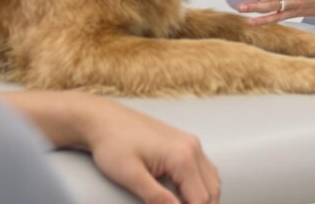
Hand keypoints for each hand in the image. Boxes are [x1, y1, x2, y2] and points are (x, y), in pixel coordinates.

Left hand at [0, 90, 219, 203]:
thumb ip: (156, 197)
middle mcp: (191, 147)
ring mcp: (189, 142)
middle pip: (211, 192)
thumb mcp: (130, 175)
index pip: (200, 200)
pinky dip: (203, 186)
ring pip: (212, 180)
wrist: (103, 119)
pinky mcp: (184, 141)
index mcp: (181, 156)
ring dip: (205, 199)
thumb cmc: (112, 144)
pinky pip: (205, 168)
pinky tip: (189, 196)